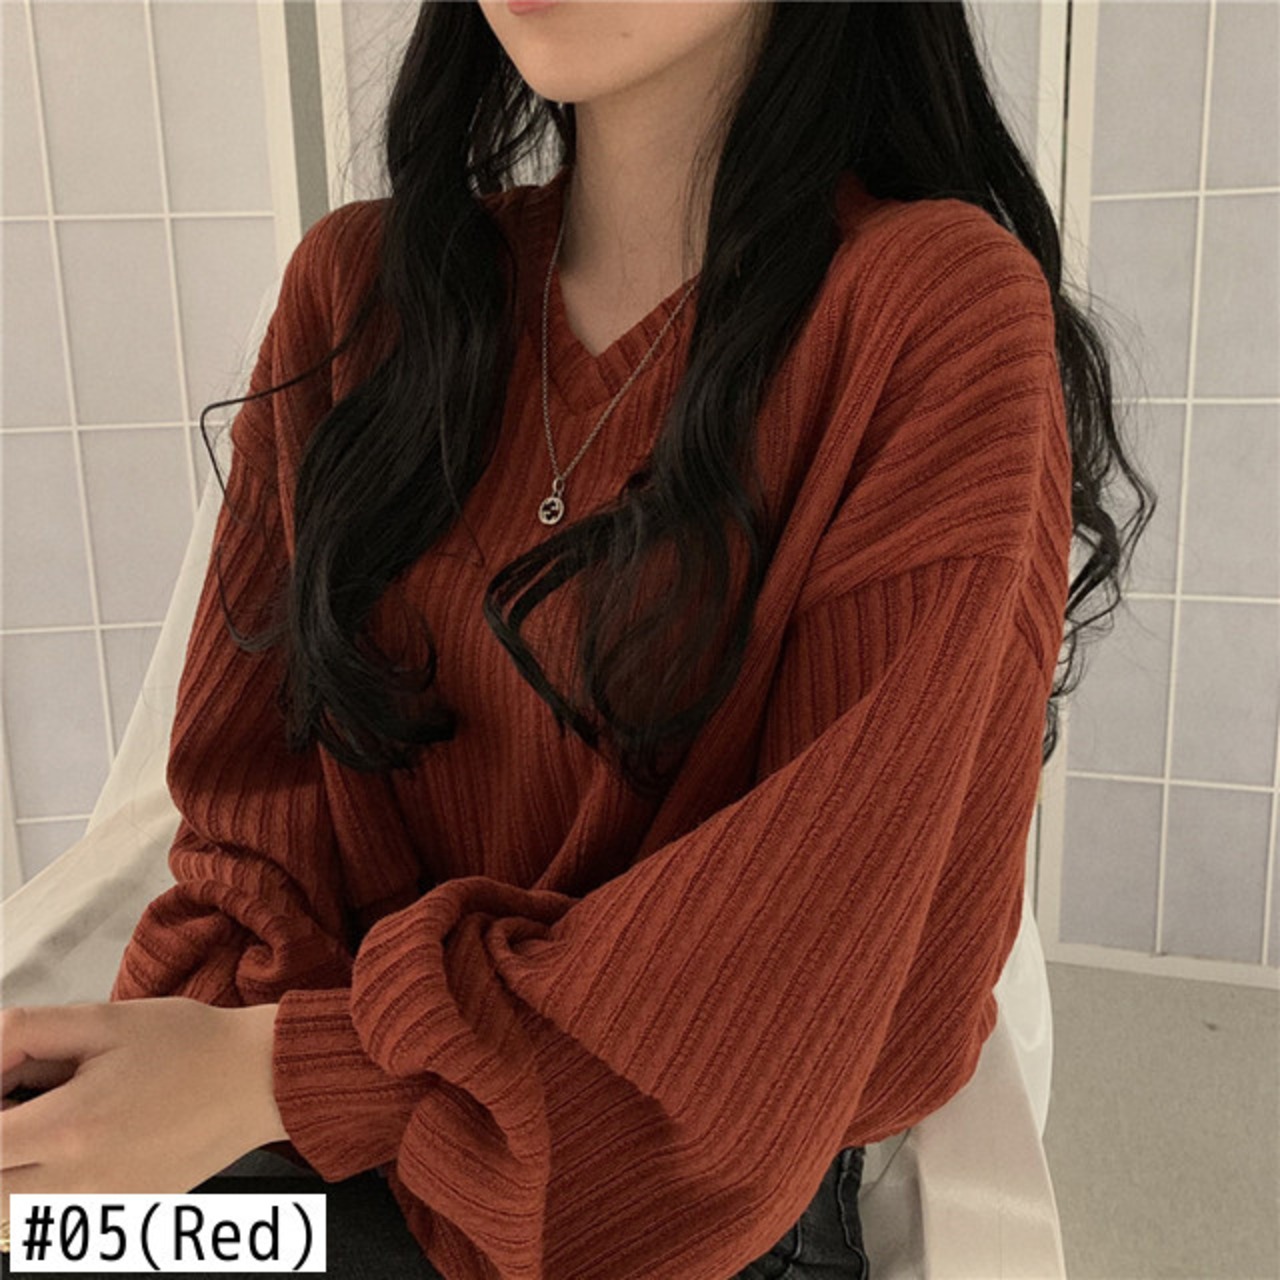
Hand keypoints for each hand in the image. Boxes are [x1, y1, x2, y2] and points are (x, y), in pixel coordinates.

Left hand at [0, 998, 287, 1226]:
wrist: (260, 1078)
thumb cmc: (191, 1044)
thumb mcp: (104, 1019)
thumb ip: (25, 1033)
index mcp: (70, 1128)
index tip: (6, 1079)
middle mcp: (78, 1182)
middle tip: (25, 1096)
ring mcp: (101, 1204)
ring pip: (15, 1206)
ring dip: (16, 1165)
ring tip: (55, 1117)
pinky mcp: (123, 1210)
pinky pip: (60, 1210)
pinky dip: (52, 1178)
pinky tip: (92, 1134)